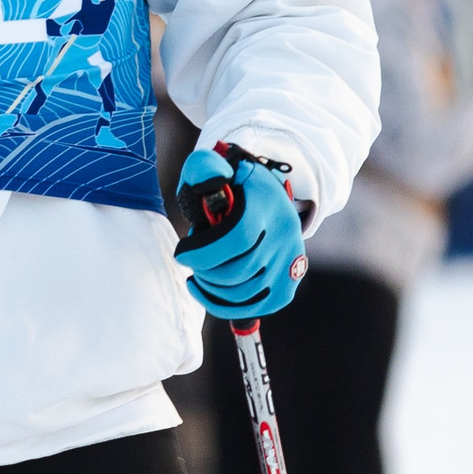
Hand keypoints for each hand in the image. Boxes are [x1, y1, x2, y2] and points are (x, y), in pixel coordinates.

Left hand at [172, 144, 307, 318]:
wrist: (265, 197)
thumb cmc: (229, 185)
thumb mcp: (215, 166)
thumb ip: (204, 167)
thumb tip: (209, 179)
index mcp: (267, 204)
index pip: (238, 238)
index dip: (204, 253)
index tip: (181, 255)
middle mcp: (287, 234)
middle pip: (240, 271)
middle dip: (205, 271)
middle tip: (190, 261)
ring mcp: (292, 262)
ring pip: (247, 293)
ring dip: (212, 290)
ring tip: (197, 275)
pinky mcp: (289, 284)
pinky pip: (258, 307)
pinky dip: (228, 307)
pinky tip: (207, 292)